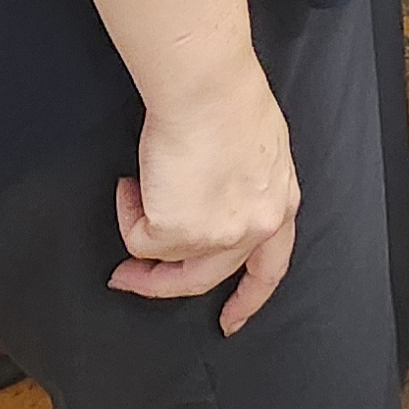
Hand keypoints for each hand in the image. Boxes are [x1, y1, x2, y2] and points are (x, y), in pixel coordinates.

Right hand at [112, 72, 300, 332]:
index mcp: (279, 204)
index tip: (231, 321)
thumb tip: (209, 198)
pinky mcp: (177, 232)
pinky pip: (139, 238)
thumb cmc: (228, 100)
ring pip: (166, 259)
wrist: (208, 87)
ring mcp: (217, 236)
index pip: (270, 267)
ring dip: (141, 233)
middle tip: (130, 278)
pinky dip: (129, 212)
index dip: (249, 298)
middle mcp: (254, 227)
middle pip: (206, 277)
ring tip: (134, 192)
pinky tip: (133, 182)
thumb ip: (243, 186)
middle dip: (162, 284)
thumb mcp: (258, 151)